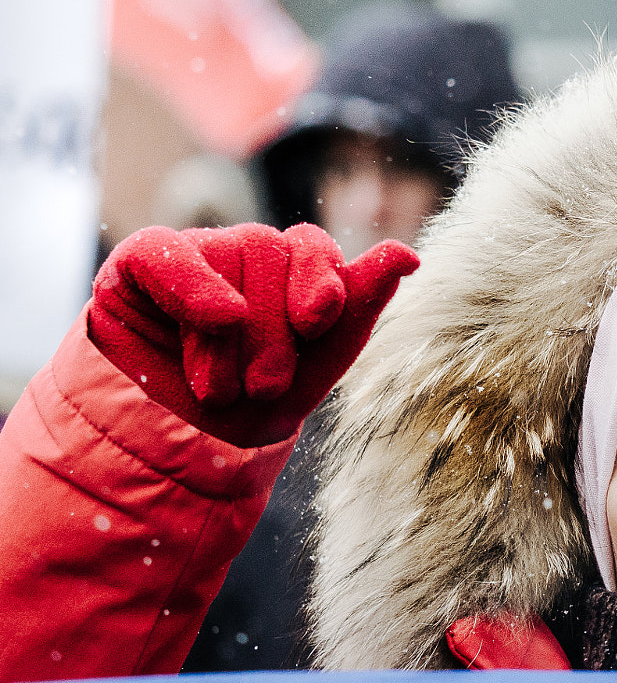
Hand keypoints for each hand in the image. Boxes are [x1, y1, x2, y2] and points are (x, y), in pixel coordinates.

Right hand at [87, 223, 418, 446]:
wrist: (184, 438)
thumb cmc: (260, 394)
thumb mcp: (318, 358)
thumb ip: (361, 302)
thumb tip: (410, 254)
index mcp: (293, 265)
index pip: (311, 245)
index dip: (319, 277)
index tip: (318, 320)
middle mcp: (246, 249)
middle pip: (268, 250)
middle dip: (272, 328)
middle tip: (265, 385)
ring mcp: (194, 251)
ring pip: (223, 257)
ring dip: (228, 337)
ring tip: (222, 389)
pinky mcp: (139, 261)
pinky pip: (164, 253)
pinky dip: (191, 285)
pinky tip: (217, 317)